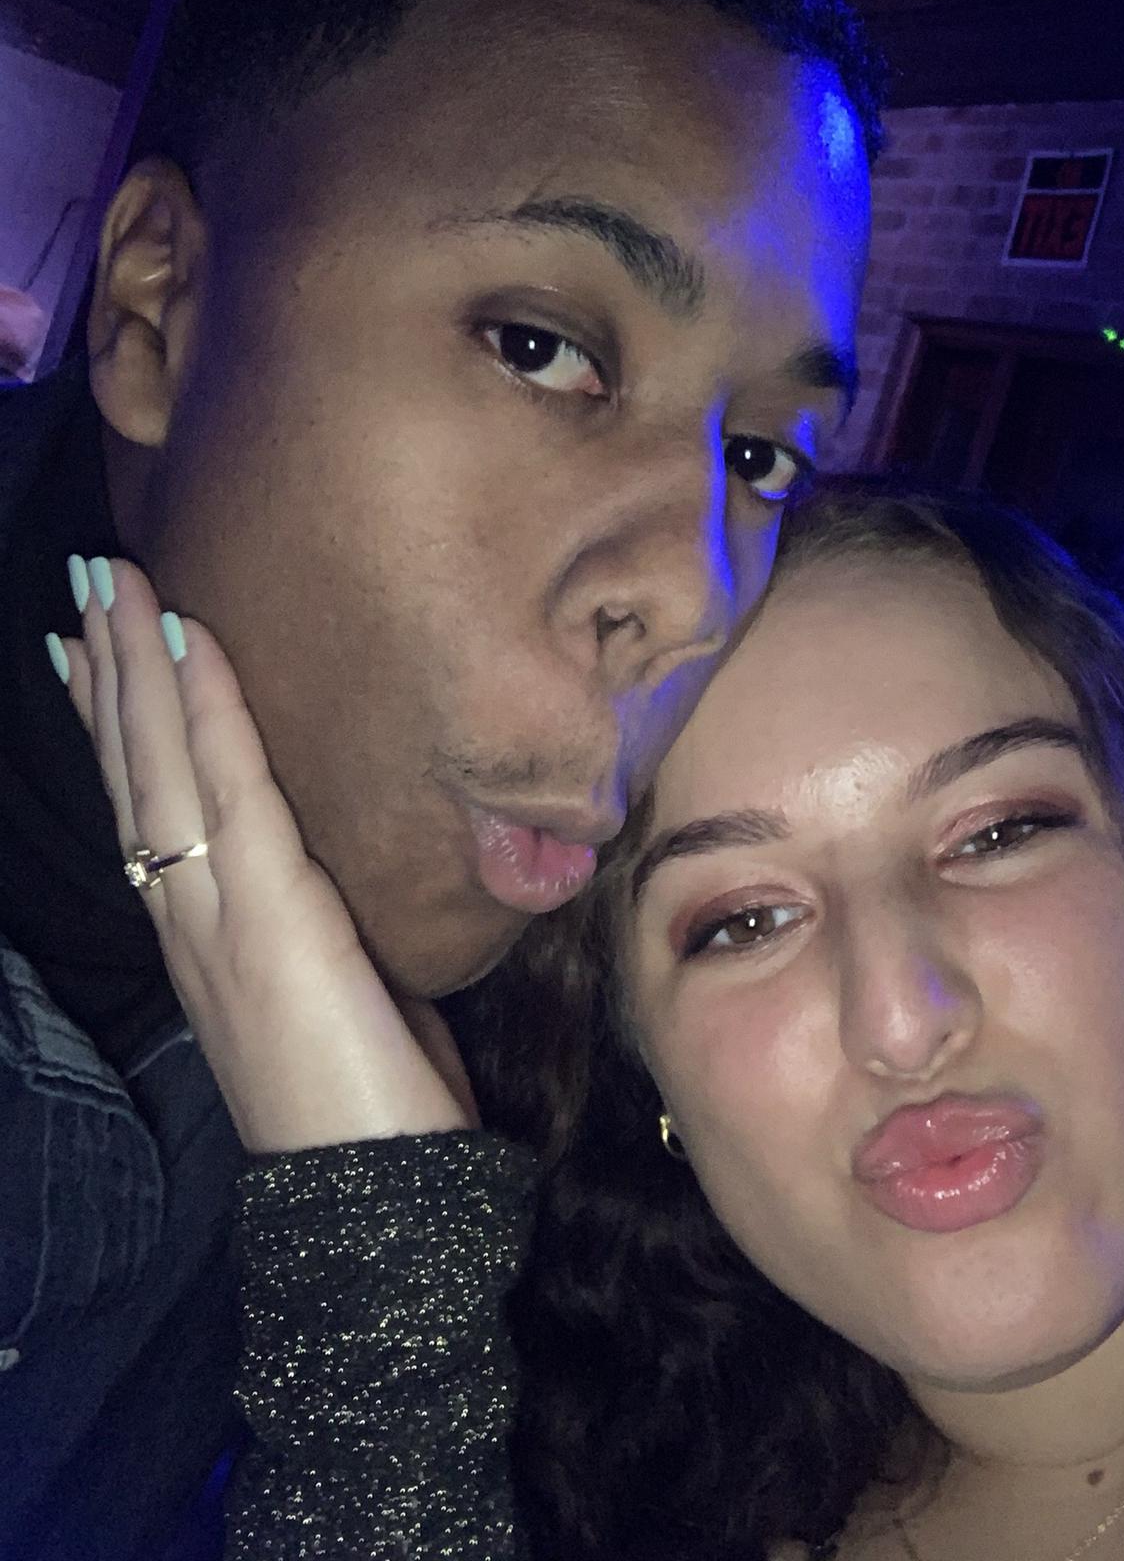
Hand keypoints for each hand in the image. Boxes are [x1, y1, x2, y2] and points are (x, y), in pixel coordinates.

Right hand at [55, 557, 477, 1152]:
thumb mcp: (341, 988)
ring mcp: (220, 919)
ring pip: (161, 769)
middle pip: (135, 775)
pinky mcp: (270, 920)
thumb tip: (333, 875)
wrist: (376, 1205)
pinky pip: (230, 793)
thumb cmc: (369, 1102)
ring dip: (134, 667)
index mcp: (206, 936)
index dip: (120, 727)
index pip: (149, 810)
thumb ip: (321, 922)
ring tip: (107, 585)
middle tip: (83, 583)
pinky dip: (204, 712)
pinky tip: (188, 643)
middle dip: (108, 674)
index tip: (94, 650)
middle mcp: (192, 920)